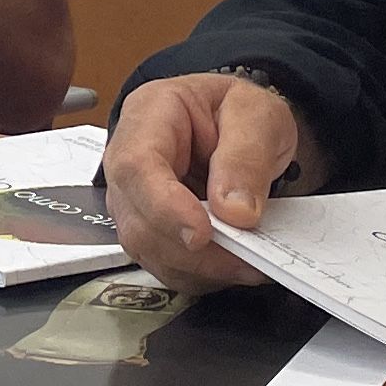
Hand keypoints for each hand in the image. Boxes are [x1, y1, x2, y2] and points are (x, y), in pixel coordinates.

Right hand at [99, 73, 305, 290]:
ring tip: (247, 262)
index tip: (201, 234)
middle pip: (137, 219)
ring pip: (148, 250)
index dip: (164, 207)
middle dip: (191, 250)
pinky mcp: (150, 230)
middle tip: (244, 256)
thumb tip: (234, 211)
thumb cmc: (238, 111)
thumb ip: (246, 157)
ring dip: (199, 267)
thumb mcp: (257, 114)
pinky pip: (165, 264)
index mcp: (149, 116)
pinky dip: (201, 274)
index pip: (137, 167)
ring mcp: (134, 200)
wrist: (241, 127)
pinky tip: (232, 265)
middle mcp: (128, 161)